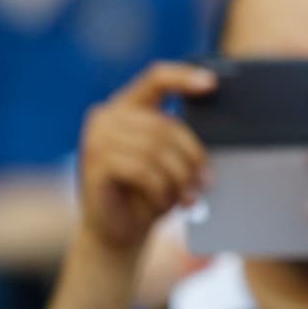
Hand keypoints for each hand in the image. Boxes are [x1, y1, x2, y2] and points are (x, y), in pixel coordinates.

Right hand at [77, 62, 214, 253]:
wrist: (118, 231)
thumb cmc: (148, 190)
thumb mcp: (168, 157)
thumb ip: (178, 136)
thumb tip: (213, 121)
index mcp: (127, 105)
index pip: (156, 78)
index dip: (184, 77)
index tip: (212, 83)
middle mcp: (106, 116)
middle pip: (164, 124)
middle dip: (191, 156)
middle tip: (206, 182)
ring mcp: (96, 139)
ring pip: (155, 149)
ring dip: (178, 177)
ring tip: (187, 197)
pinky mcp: (94, 164)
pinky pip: (142, 169)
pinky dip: (160, 188)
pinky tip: (164, 201)